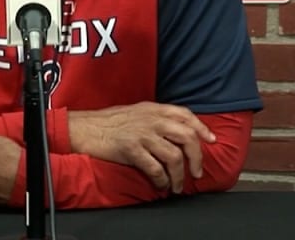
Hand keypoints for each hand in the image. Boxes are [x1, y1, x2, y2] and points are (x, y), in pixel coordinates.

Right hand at [68, 102, 214, 192]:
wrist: (83, 128)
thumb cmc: (107, 122)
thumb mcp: (136, 112)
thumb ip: (155, 118)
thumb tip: (175, 132)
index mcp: (153, 109)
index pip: (185, 114)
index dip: (201, 128)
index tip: (210, 140)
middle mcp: (151, 119)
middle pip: (187, 137)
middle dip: (196, 158)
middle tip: (196, 172)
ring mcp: (142, 134)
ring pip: (174, 156)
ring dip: (179, 175)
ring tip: (176, 185)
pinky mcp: (131, 149)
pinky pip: (155, 168)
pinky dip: (162, 179)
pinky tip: (160, 184)